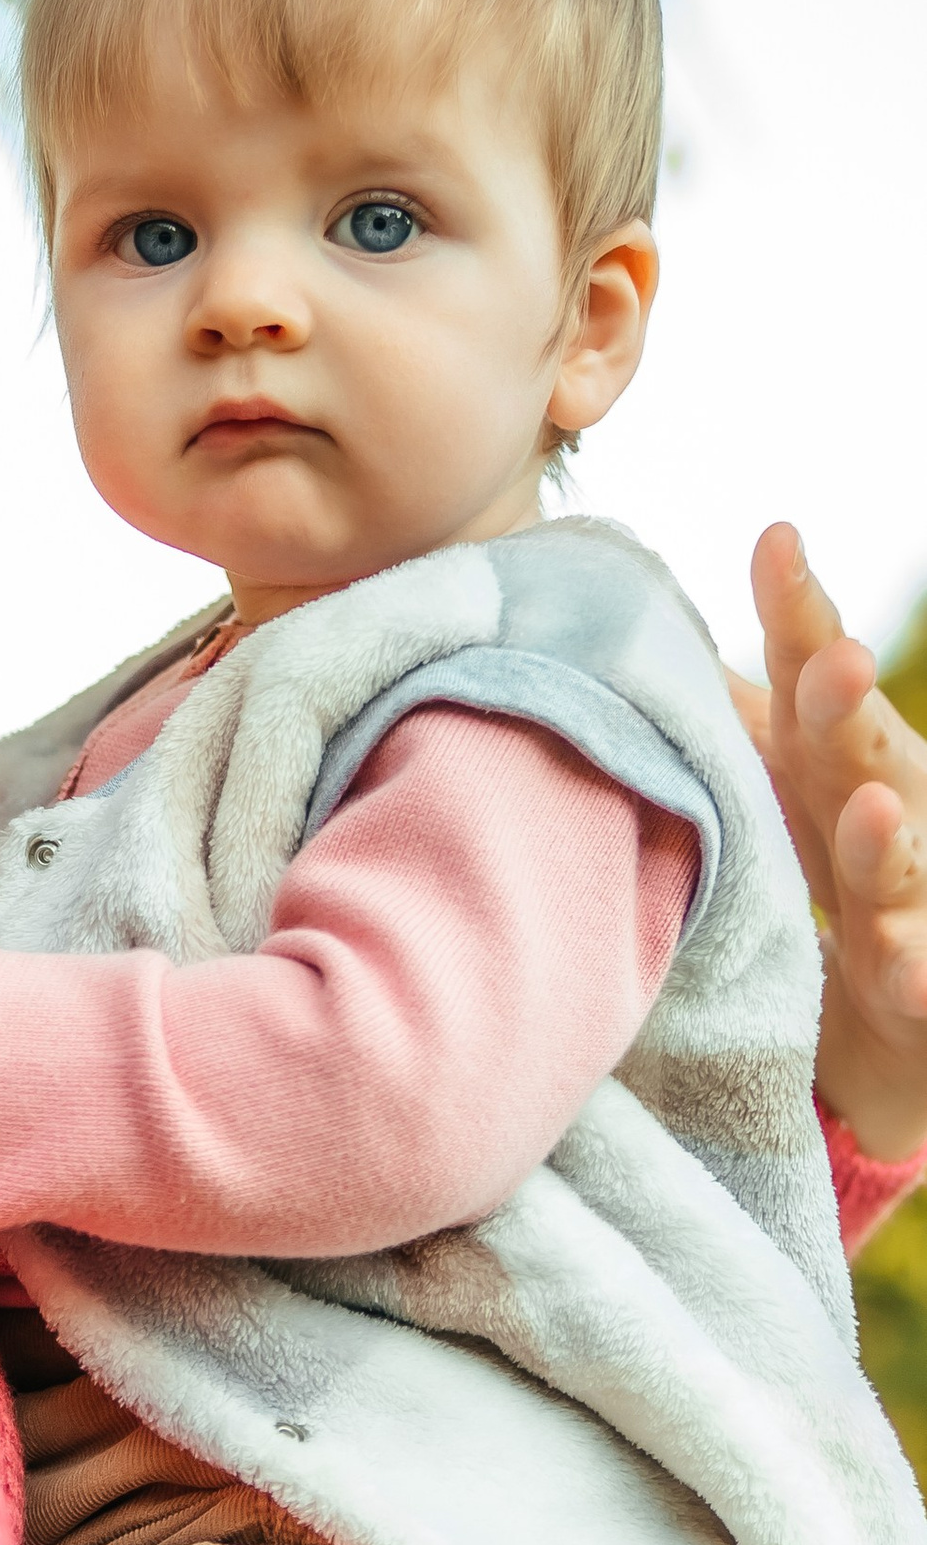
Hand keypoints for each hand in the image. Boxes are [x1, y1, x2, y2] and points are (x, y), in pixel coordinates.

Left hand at [732, 523, 926, 1157]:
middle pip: (865, 755)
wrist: (905, 1007)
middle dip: (854, 708)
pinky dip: (918, 971)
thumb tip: (645, 635)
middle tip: (838, 659)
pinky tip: (905, 969)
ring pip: (903, 865)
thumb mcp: (776, 790)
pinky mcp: (924, 983)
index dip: (800, 613)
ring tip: (876, 809)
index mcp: (833, 762)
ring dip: (890, 840)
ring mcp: (915, 897)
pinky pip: (923, 978)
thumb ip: (732, 722)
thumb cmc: (832, 874)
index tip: (777, 538)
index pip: (812, 680)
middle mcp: (886, 814)